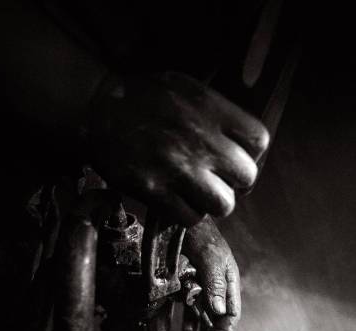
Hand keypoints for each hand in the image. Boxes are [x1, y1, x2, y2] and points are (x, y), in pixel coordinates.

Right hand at [84, 72, 268, 224]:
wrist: (96, 109)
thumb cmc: (143, 97)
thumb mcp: (188, 88)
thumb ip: (218, 113)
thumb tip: (241, 143)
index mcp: (211, 110)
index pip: (259, 141)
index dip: (252, 154)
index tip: (237, 158)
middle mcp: (200, 140)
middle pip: (246, 177)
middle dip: (235, 183)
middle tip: (219, 181)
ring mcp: (177, 168)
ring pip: (222, 204)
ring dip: (212, 203)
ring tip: (197, 193)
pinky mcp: (154, 191)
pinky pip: (189, 218)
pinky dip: (186, 214)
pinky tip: (176, 201)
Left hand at [182, 216, 240, 330]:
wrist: (178, 215)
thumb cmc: (199, 234)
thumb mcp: (209, 259)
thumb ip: (214, 285)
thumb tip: (218, 313)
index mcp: (229, 281)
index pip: (230, 315)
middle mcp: (217, 285)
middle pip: (220, 318)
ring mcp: (202, 283)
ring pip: (205, 315)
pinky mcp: (187, 281)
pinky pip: (191, 306)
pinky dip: (189, 320)